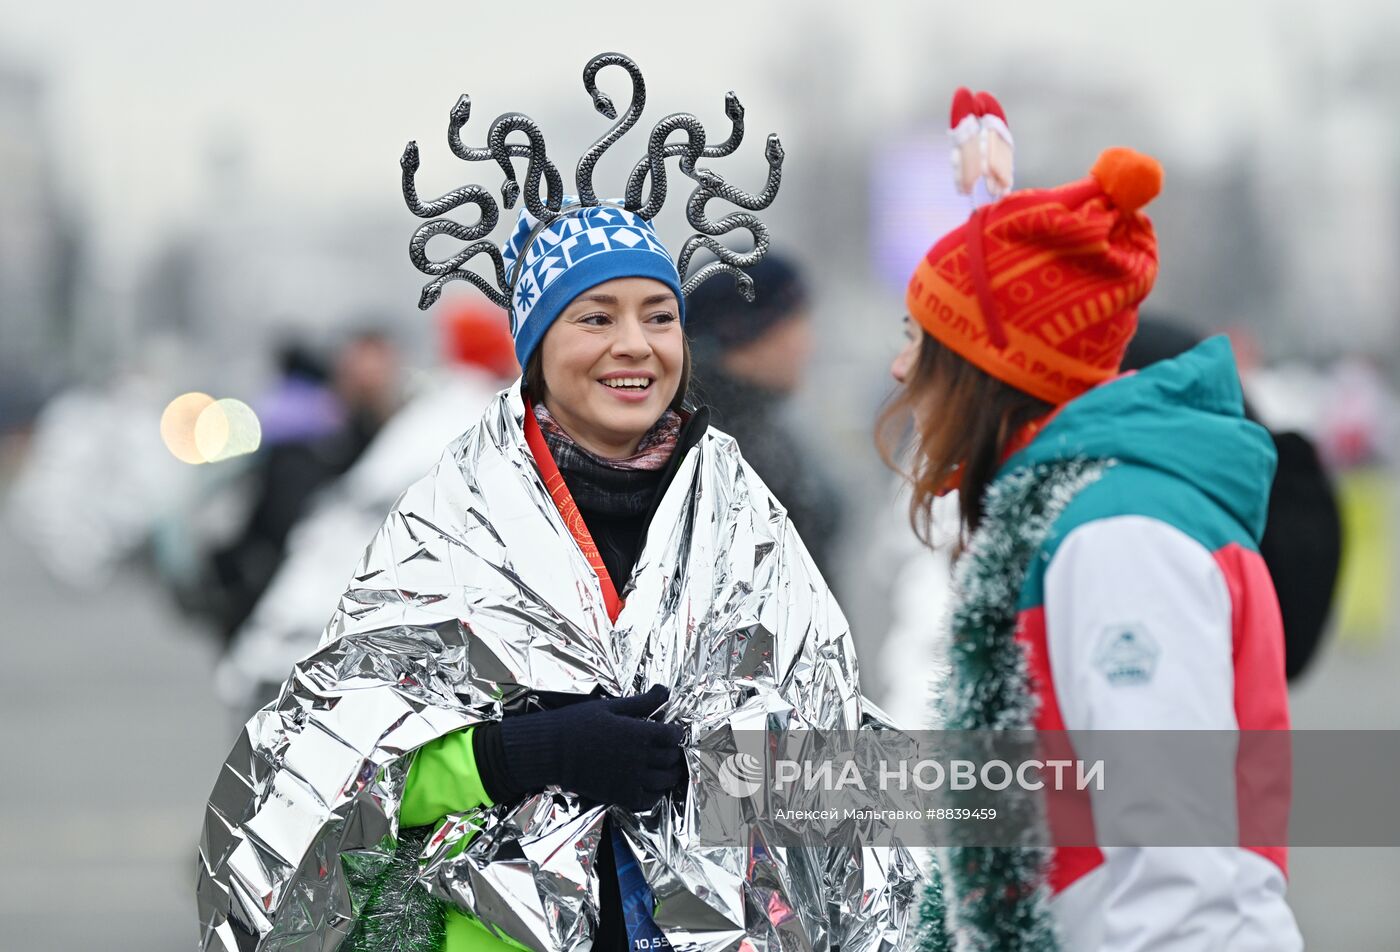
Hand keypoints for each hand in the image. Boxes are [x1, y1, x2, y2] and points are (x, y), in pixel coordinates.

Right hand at [499, 685, 684, 811]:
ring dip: (668, 775)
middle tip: (667, 749)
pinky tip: (650, 787)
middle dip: (672, 752)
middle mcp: (639, 758)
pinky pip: (648, 801)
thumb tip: (665, 690)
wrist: (551, 750)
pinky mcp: (620, 796)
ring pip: (664, 781)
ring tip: (664, 768)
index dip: (676, 733)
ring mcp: (630, 779)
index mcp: (639, 732)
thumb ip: (642, 702)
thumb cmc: (577, 723)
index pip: (673, 736)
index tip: (671, 731)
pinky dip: (654, 795)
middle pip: (671, 759)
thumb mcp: (611, 706)